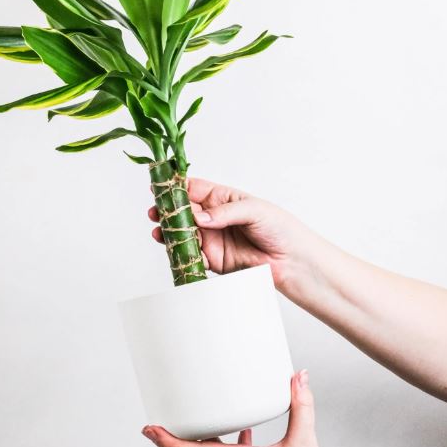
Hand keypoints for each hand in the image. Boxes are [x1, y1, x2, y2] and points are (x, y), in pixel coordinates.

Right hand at [148, 177, 310, 288]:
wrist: (291, 260)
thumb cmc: (279, 227)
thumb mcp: (254, 210)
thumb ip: (225, 213)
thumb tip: (199, 217)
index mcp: (223, 198)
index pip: (194, 189)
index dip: (176, 187)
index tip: (160, 187)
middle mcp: (213, 217)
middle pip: (183, 211)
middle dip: (167, 211)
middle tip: (155, 212)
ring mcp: (212, 238)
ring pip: (183, 233)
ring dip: (169, 232)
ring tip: (159, 231)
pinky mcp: (213, 259)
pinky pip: (192, 256)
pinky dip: (180, 253)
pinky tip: (174, 249)